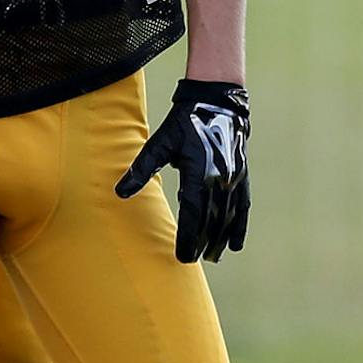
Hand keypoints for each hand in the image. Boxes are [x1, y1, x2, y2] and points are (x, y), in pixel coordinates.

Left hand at [116, 80, 251, 262]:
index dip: (189, 237)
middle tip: (189, 260)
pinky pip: (242, 207)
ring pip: (228, 217)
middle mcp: (220, 179)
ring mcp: (234, 178)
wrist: (218, 102)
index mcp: (200, 173)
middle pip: (212, 220)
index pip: (194, 214)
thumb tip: (120, 193)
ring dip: (220, 239)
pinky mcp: (241, 176)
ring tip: (212, 257)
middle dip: (202, 242)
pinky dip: (239, 226)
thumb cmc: (185, 122)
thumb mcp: (160, 143)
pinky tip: (236, 243)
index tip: (183, 256)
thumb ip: (142, 169)